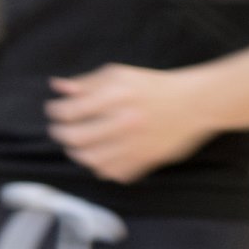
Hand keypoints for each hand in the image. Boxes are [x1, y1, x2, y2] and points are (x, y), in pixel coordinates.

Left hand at [46, 65, 220, 186]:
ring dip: (77, 153)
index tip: (53, 111)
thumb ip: (86, 82)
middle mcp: (125, 121)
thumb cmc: (154, 87)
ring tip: (76, 145)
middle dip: (60, 134)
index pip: (69, 111)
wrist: (194, 104)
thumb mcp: (119, 75)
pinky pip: (112, 172)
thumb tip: (57, 87)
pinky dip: (100, 167)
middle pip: (75, 138)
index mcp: (117, 95)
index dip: (54, 112)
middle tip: (58, 130)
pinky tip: (99, 156)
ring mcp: (135, 144)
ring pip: (90, 160)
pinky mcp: (144, 160)